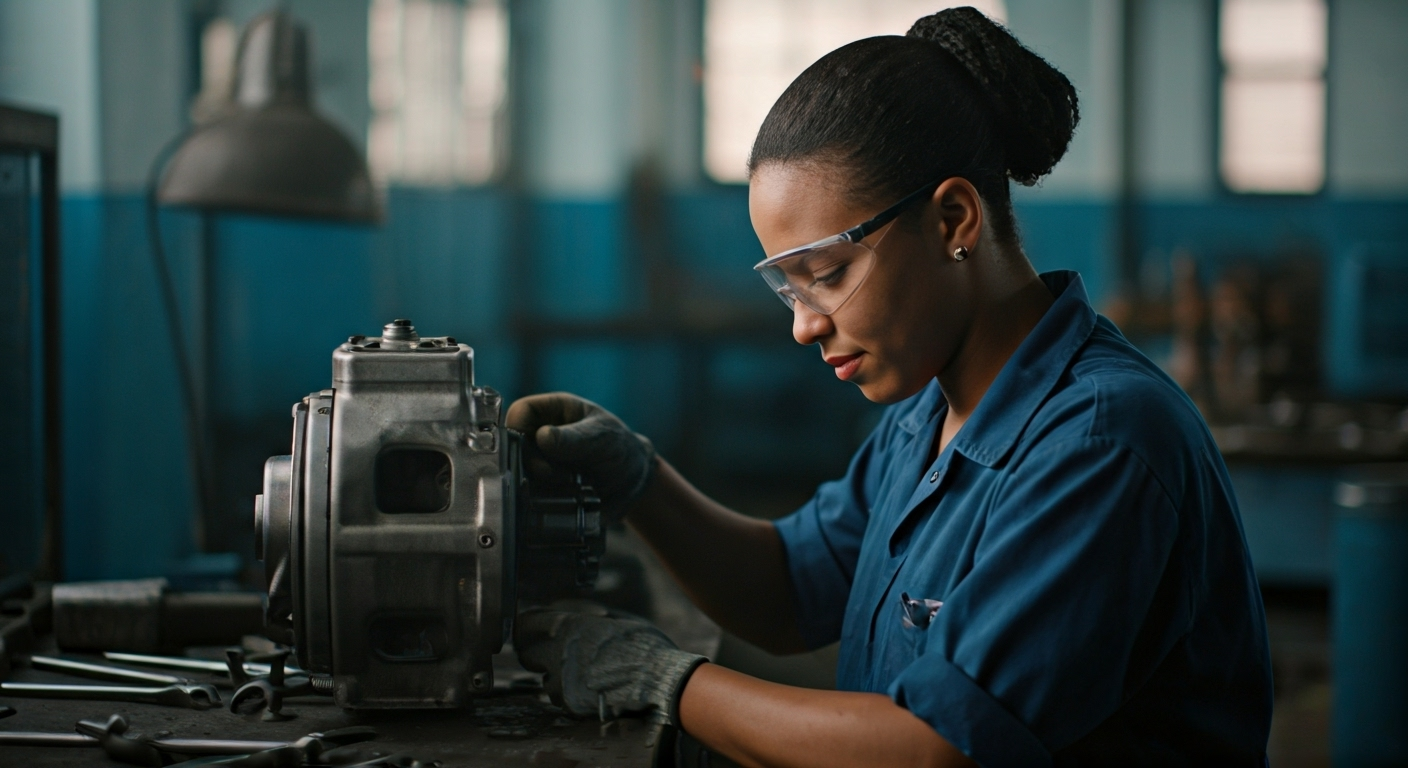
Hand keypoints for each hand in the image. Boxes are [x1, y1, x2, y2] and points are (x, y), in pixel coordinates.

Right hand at [505, 393, 656, 521]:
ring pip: (520, 476)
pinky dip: (547, 504)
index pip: (521, 412)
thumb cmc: (619, 445)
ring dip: (544, 487)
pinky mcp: (542, 491)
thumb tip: (542, 437)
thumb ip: (575, 438)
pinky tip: (570, 501)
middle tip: (566, 475)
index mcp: (552, 412)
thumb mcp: (602, 437)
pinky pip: (531, 499)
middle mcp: (538, 438)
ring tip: (574, 487)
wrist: (634, 480)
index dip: (521, 427)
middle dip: (537, 465)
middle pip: (514, 448)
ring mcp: (538, 465)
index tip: (539, 444)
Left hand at [515, 603, 706, 723]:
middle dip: (536, 653)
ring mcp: (563, 680)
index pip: (526, 624)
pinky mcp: (570, 704)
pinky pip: (560, 699)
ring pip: (545, 679)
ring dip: (556, 677)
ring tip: (583, 674)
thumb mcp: (618, 618)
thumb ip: (588, 614)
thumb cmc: (644, 646)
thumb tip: (567, 609)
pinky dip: (571, 695)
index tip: (530, 630)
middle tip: (549, 654)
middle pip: (527, 653)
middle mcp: (559, 652)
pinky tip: (591, 690)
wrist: (659, 682)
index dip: (527, 627)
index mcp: (569, 626)